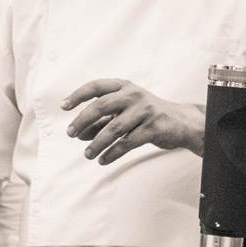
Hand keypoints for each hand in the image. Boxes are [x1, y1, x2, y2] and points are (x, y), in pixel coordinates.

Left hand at [61, 79, 204, 164]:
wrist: (181, 122)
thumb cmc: (147, 116)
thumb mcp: (125, 111)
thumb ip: (103, 120)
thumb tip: (79, 134)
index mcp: (124, 86)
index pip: (96, 86)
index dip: (78, 95)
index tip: (64, 106)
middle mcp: (134, 95)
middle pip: (101, 106)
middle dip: (82, 120)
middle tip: (70, 134)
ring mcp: (145, 110)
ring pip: (114, 128)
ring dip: (97, 143)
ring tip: (87, 154)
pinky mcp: (153, 128)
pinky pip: (127, 143)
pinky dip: (112, 153)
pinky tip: (103, 159)